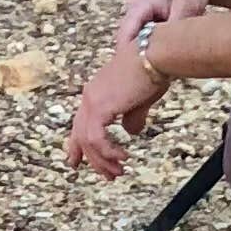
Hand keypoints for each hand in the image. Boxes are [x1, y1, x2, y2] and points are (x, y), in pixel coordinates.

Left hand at [66, 30, 162, 181]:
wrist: (156, 54)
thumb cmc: (153, 71)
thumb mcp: (141, 100)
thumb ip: (132, 116)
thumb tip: (131, 132)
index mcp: (97, 93)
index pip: (81, 123)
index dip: (76, 145)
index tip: (74, 162)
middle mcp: (90, 97)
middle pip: (81, 135)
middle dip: (92, 159)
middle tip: (108, 176)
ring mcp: (92, 101)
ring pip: (88, 141)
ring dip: (103, 160)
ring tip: (119, 172)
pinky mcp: (99, 107)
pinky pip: (96, 139)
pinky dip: (108, 152)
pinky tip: (123, 157)